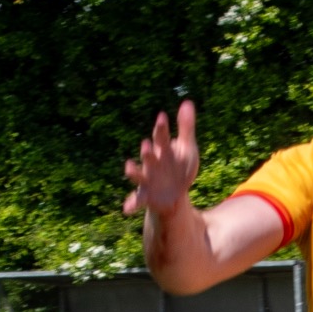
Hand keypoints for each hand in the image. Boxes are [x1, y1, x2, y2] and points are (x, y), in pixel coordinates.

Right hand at [123, 99, 200, 217]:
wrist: (173, 192)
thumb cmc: (179, 167)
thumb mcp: (187, 149)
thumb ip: (185, 127)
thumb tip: (187, 102)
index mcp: (162, 151)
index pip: (161, 138)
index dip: (162, 129)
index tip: (163, 117)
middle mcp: (151, 164)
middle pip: (149, 157)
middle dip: (148, 151)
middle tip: (147, 145)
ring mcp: (147, 179)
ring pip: (138, 175)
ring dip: (133, 171)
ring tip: (129, 168)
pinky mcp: (146, 195)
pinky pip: (137, 199)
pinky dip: (131, 203)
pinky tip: (126, 209)